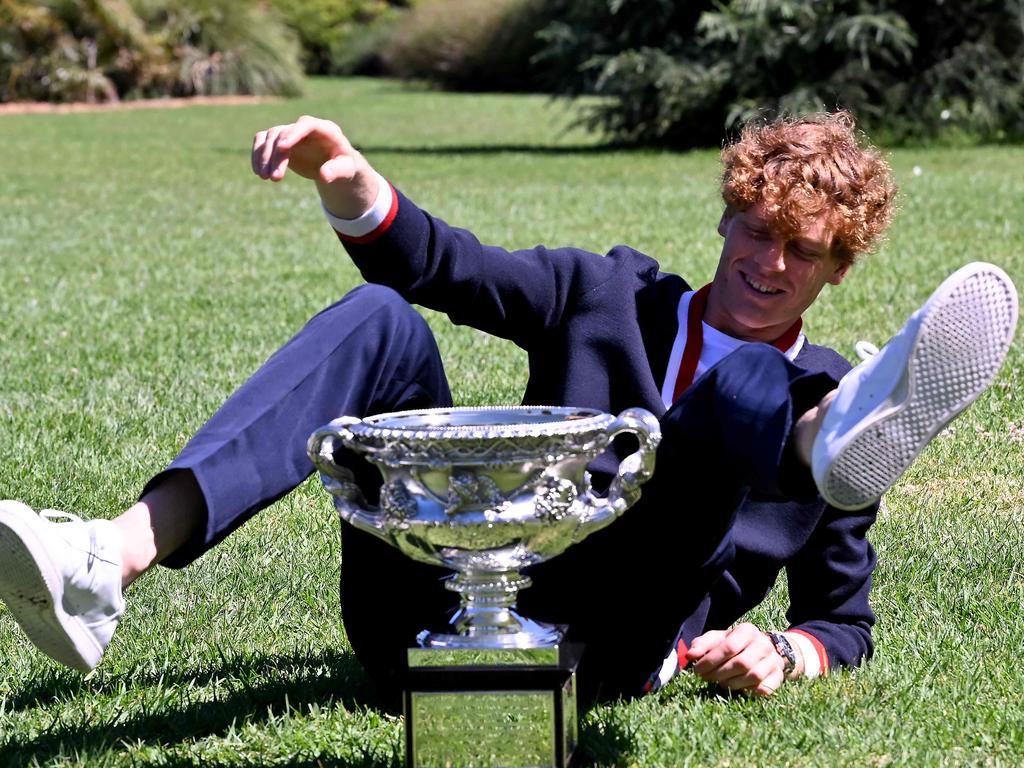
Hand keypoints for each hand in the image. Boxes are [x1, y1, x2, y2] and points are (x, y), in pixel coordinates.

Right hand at [251, 115, 377, 218]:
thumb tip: (324, 175)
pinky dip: (258, 155)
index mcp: (326, 129)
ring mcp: (291, 132)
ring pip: (270, 136)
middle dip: (276, 155)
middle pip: (284, 133)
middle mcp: (305, 127)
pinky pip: (262, 141)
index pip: (307, 124)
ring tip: (264, 177)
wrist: (335, 165)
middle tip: (275, 178)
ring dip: (264, 157)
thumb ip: (337, 171)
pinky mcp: (280, 141)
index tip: (283, 148)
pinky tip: (259, 172)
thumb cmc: (344, 166)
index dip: (294, 134)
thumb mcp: (347, 170)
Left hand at [685, 623, 798, 696]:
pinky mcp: (778, 676)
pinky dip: (749, 691)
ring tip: (720, 682)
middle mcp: (763, 644)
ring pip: (753, 677)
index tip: (697, 669)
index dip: (710, 660)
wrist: (764, 650)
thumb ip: (702, 645)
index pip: (728, 647)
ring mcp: (774, 661)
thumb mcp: (718, 639)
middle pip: (741, 663)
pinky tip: (738, 688)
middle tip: (706, 678)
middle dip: (719, 673)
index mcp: (747, 631)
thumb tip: (690, 656)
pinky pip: (764, 688)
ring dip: (732, 684)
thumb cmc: (734, 645)